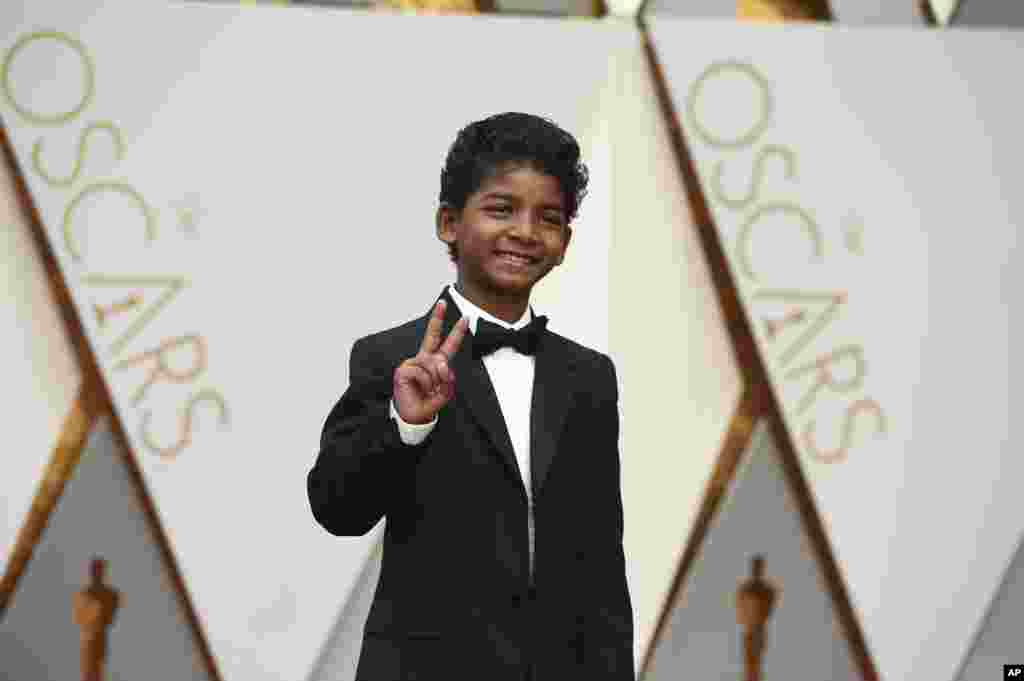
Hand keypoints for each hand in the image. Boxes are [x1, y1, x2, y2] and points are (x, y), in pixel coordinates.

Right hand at [393, 300, 468, 424]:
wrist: (414, 415)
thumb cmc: (428, 401)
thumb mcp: (445, 391)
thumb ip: (447, 378)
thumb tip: (441, 364)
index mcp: (436, 362)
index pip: (448, 345)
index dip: (457, 332)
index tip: (465, 319)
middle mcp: (424, 359)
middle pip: (431, 335)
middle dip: (437, 318)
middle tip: (443, 302)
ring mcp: (413, 363)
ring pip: (432, 364)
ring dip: (434, 381)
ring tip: (428, 390)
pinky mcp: (404, 370)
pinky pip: (422, 372)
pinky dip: (425, 383)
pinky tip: (419, 388)